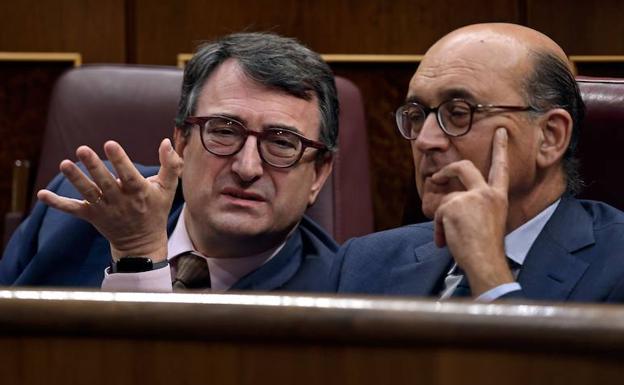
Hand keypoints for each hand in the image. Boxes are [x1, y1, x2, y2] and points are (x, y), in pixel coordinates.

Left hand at [37, 139, 182, 261]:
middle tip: (82, 149)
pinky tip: (41, 194)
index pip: (128, 174)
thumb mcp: (168, 189)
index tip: (110, 144)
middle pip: (105, 182)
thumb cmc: (155, 210)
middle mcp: (121, 201)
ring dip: (75, 179)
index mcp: (139, 192)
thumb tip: (165, 141)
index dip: (119, 160)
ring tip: (64, 164)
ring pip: (88, 193)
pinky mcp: (92, 216)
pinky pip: (73, 210)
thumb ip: (170, 165)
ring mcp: (105, 210)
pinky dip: (57, 203)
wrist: (142, 243)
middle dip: (93, 166)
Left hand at [432, 128, 513, 295]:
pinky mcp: (453, 205)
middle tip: (436, 177)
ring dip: (441, 218)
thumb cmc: (486, 249)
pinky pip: (437, 212)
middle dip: (447, 169)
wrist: (484, 262)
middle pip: (464, 166)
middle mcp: (486, 193)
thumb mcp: (488, 221)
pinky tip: (445, 240)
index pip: (501, 167)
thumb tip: (450, 204)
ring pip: (445, 199)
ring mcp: (470, 198)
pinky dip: (437, 228)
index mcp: (498, 197)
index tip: (500, 132)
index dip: (500, 148)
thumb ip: (475, 207)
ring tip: (448, 236)